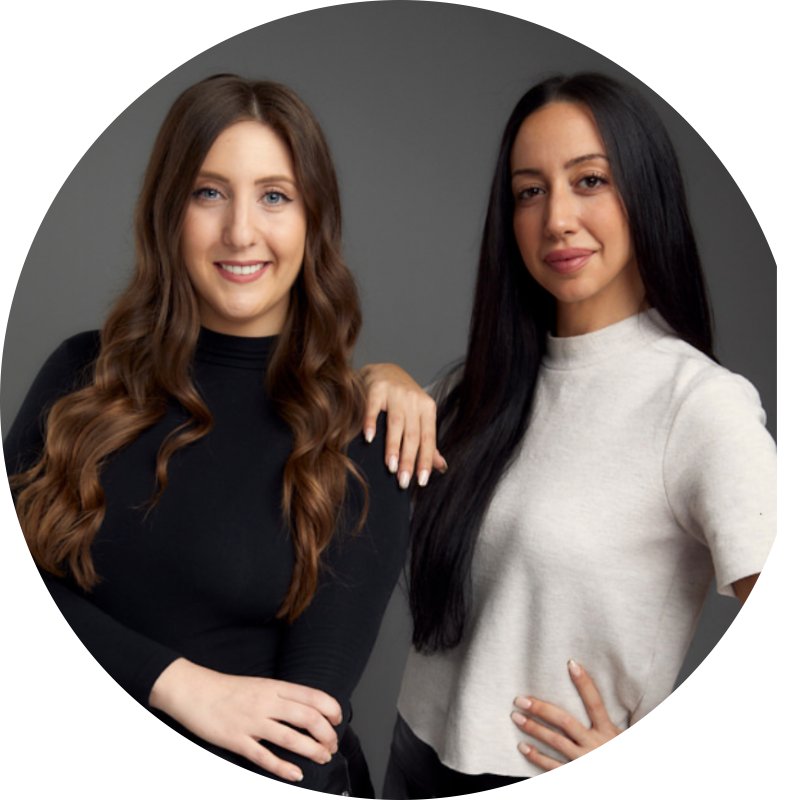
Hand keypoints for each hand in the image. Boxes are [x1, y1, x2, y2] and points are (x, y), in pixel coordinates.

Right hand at [150, 658, 341, 781]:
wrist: (193, 690)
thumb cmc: (227, 689)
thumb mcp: (259, 684)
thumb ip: (281, 695)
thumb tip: (306, 707)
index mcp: (273, 687)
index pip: (311, 696)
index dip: (330, 708)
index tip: (337, 720)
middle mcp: (266, 703)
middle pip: (307, 717)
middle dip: (326, 734)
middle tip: (332, 745)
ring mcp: (251, 722)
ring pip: (290, 738)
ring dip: (311, 750)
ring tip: (322, 758)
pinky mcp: (236, 740)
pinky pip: (264, 757)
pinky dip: (283, 767)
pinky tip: (295, 774)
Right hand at [360, 363, 445, 488]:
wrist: (384, 370)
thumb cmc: (403, 400)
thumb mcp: (419, 417)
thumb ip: (427, 443)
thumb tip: (441, 467)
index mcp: (427, 408)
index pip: (428, 438)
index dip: (425, 460)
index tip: (421, 481)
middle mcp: (414, 400)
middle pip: (413, 434)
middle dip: (409, 460)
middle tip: (404, 481)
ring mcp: (395, 393)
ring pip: (396, 424)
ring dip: (393, 447)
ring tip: (391, 467)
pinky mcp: (376, 389)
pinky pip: (374, 408)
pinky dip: (371, 423)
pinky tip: (369, 439)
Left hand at [512, 661, 658, 799]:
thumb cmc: (644, 773)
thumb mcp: (648, 745)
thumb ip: (644, 725)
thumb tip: (647, 710)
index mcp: (609, 732)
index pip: (594, 702)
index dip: (583, 682)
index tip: (571, 664)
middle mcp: (595, 744)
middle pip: (563, 721)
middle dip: (540, 708)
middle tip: (521, 698)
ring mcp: (586, 761)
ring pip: (555, 741)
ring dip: (533, 728)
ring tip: (516, 718)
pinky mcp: (581, 779)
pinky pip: (554, 767)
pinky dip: (537, 757)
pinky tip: (523, 748)